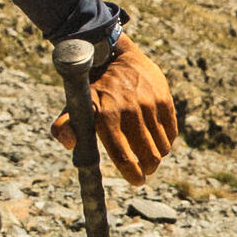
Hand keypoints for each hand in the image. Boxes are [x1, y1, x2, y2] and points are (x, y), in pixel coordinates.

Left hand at [56, 32, 180, 184]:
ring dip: (157, 156)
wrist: (113, 55)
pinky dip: (166, 140)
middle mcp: (130, 111)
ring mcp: (149, 104)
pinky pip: (171, 133)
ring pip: (163, 148)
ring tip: (149, 153)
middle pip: (149, 157)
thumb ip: (65, 126)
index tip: (137, 181)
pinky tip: (156, 137)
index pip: (124, 157)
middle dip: (147, 169)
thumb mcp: (74, 105)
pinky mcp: (164, 98)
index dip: (133, 175)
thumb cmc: (91, 88)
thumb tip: (69, 144)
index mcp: (106, 116)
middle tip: (144, 170)